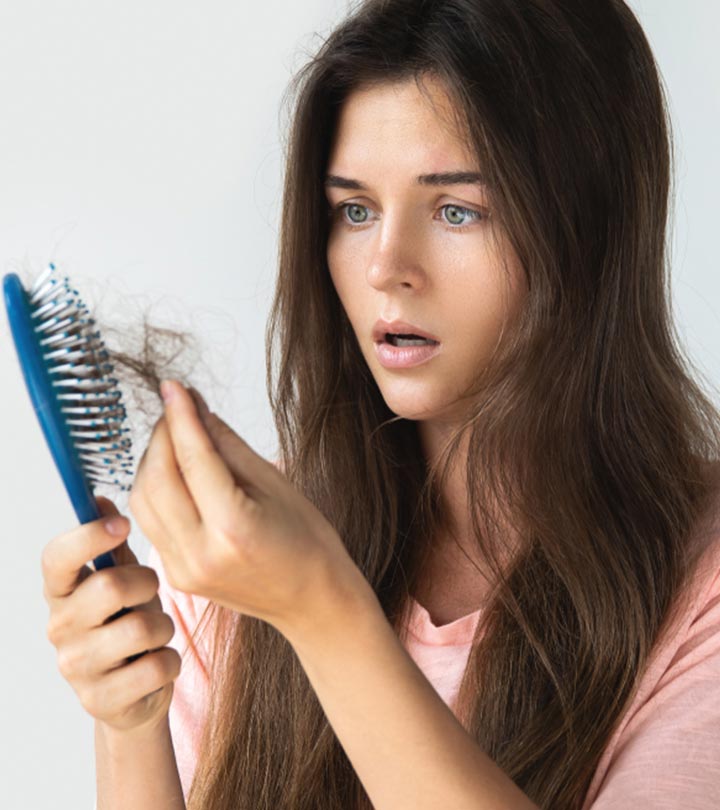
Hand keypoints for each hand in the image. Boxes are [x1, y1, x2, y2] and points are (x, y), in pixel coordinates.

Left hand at [128, 380, 370, 640]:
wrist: (312, 600)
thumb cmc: (307, 541)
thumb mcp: (275, 484)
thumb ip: (228, 445)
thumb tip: (195, 407)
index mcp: (233, 529)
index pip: (192, 459)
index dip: (180, 417)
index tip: (174, 386)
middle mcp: (199, 553)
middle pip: (156, 479)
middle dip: (161, 436)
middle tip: (178, 409)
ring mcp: (182, 569)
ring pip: (143, 500)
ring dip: (152, 461)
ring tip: (177, 439)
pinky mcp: (175, 575)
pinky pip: (150, 521)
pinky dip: (155, 489)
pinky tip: (176, 472)